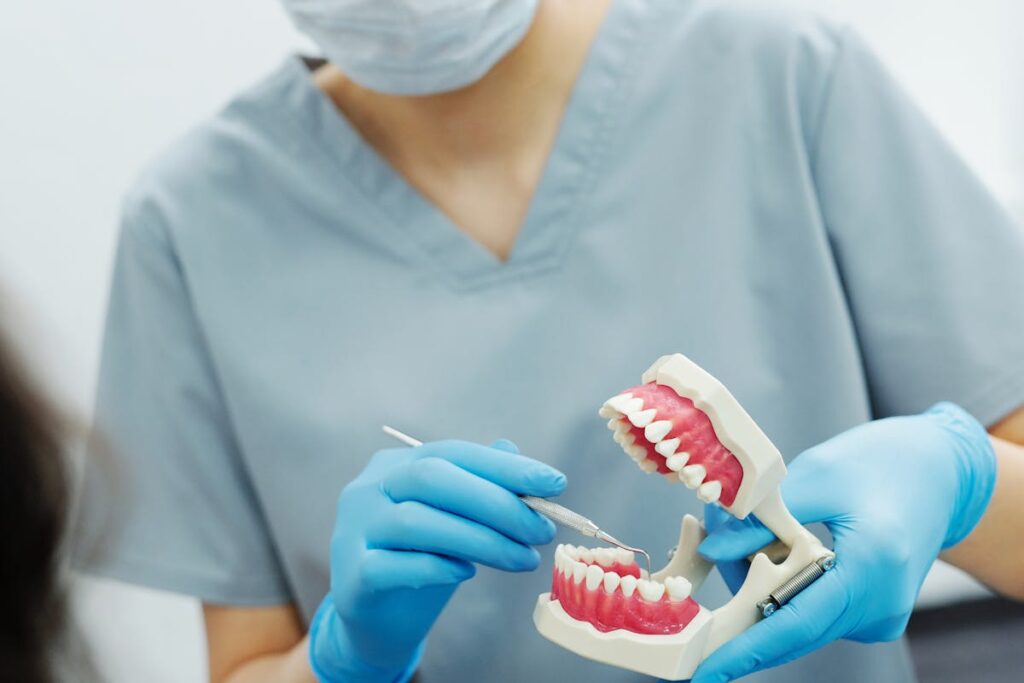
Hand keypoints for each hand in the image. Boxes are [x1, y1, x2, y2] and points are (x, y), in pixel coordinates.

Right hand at [309, 439, 565, 682]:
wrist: (379, 619)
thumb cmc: (422, 558)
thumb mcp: (455, 518)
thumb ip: (480, 487)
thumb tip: (519, 457)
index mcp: (396, 465)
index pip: (453, 453)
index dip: (504, 467)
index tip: (554, 484)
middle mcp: (369, 489)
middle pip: (433, 479)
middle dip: (496, 503)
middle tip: (541, 530)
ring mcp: (354, 530)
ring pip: (417, 522)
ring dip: (480, 540)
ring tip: (522, 558)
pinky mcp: (351, 574)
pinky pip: (395, 565)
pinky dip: (437, 567)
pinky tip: (466, 572)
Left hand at [692, 403, 995, 681]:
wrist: (940, 472)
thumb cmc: (878, 463)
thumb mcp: (815, 479)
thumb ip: (762, 520)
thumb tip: (712, 551)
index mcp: (872, 567)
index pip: (799, 624)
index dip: (748, 649)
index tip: (708, 670)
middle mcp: (882, 604)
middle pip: (794, 631)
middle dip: (739, 610)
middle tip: (698, 581)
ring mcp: (882, 615)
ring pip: (800, 624)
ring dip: (758, 595)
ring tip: (731, 549)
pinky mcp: (875, 615)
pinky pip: (815, 615)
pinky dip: (783, 594)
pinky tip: (766, 557)